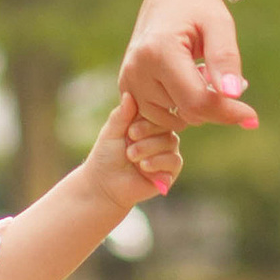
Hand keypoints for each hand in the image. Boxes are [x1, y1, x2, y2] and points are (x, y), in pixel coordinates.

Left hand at [88, 90, 182, 206]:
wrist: (105, 184)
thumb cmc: (107, 156)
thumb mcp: (111, 133)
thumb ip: (121, 115)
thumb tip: (129, 94)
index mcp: (148, 123)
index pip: (158, 113)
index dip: (147, 122)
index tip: (130, 131)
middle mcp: (161, 135)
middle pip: (167, 127)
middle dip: (147, 137)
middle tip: (129, 146)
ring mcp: (167, 152)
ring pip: (171, 143)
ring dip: (149, 150)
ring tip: (132, 157)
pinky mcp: (170, 171)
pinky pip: (174, 161)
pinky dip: (158, 163)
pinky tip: (144, 167)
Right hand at [119, 0, 258, 135]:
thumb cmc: (197, 5)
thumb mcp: (219, 23)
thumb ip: (226, 58)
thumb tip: (233, 94)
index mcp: (159, 52)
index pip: (197, 102)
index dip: (227, 112)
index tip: (252, 116)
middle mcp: (137, 70)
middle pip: (187, 113)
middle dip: (211, 103)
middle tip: (217, 71)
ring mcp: (128, 80)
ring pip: (173, 119)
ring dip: (193, 105)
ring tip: (197, 71)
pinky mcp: (126, 87)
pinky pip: (158, 117)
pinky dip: (177, 108)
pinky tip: (184, 82)